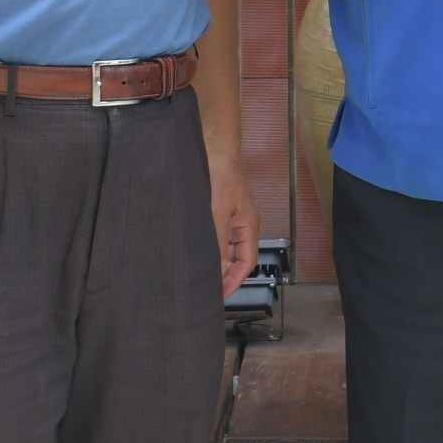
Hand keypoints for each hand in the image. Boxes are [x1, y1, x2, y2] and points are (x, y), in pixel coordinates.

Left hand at [207, 151, 258, 294]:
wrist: (213, 147)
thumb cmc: (221, 174)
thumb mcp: (217, 213)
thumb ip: (217, 242)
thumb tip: (216, 269)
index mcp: (249, 226)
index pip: (247, 262)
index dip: (235, 281)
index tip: (221, 295)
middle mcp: (241, 223)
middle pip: (236, 257)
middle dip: (224, 275)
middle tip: (208, 290)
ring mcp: (229, 216)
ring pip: (224, 247)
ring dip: (214, 260)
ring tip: (199, 274)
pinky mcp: (217, 209)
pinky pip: (215, 235)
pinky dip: (207, 246)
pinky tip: (194, 250)